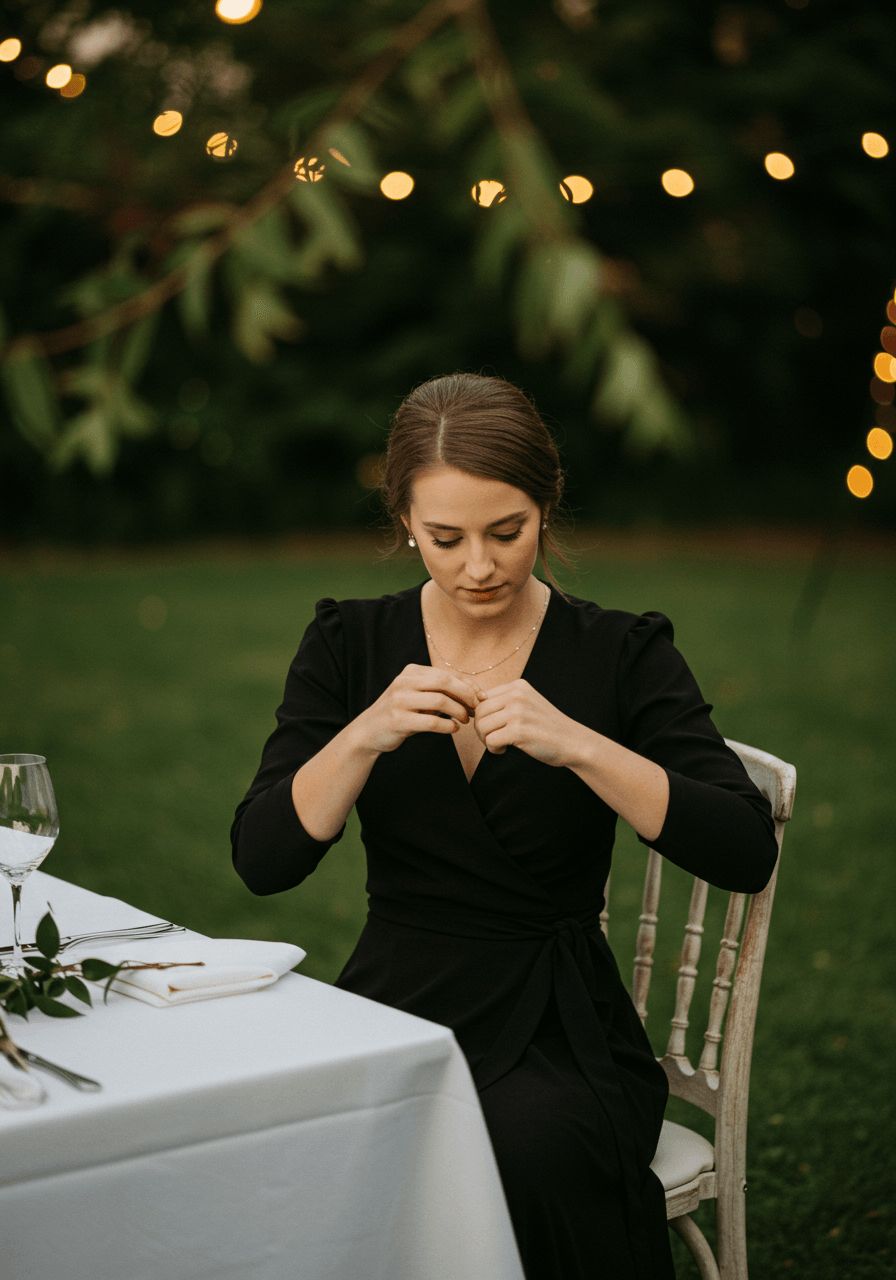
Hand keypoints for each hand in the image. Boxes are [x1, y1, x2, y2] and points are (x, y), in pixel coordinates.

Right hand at [354, 664, 481, 754]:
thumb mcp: (419, 696)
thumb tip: (477, 693)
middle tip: (475, 708)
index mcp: (411, 672)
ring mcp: (399, 701)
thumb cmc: (402, 713)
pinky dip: (448, 726)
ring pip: (439, 701)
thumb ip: (442, 691)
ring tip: (465, 720)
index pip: (446, 674)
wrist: (368, 731)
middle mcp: (403, 682)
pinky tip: (454, 729)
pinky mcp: (398, 720)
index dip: (467, 685)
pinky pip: (431, 722)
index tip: (480, 697)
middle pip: (444, 682)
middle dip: (465, 695)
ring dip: (458, 711)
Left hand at [473, 679, 580, 767]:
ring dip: (486, 740)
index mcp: (518, 686)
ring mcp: (518, 712)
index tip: (493, 727)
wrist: (573, 742)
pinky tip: (505, 750)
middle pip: (479, 712)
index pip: (482, 698)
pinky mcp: (519, 731)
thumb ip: (504, 701)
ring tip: (500, 744)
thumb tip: (472, 703)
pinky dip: (493, 749)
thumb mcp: (527, 704)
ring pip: (481, 726)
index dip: (482, 716)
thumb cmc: (546, 727)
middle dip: (481, 729)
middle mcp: (517, 695)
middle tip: (493, 739)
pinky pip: (490, 740)